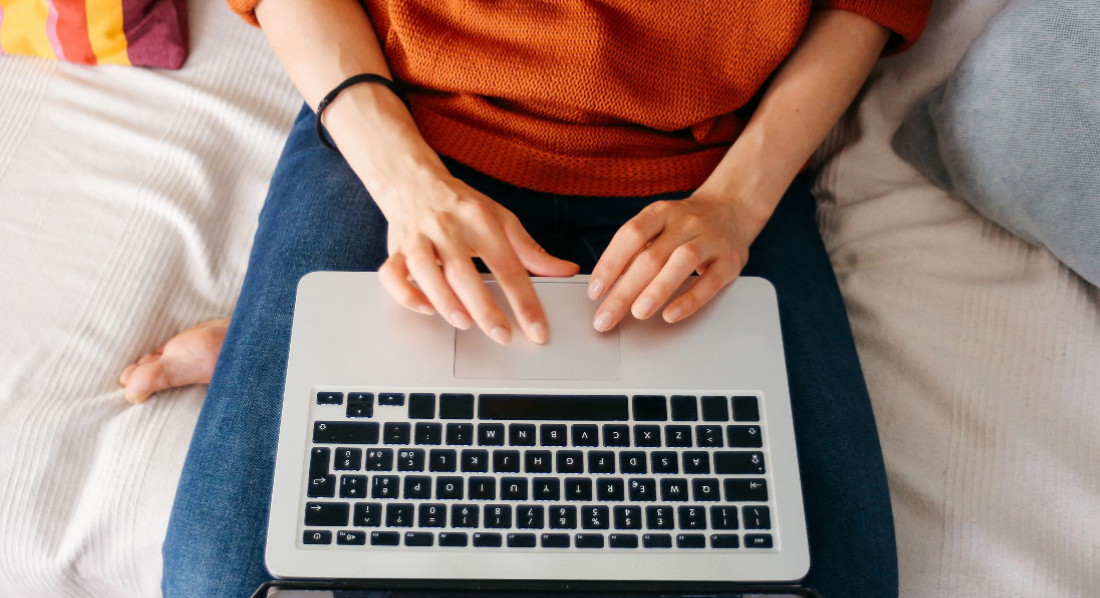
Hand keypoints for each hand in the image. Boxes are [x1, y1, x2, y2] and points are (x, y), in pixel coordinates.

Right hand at [378, 172, 578, 344]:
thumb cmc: (461, 204)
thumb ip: (531, 250)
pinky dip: (406, 295)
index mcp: (480, 220)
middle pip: (465, 273)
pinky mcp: (395, 249)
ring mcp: (418, 238)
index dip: (525, 302)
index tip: (537, 331)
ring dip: (444, 301)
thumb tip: (567, 270)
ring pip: (426, 272)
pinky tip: (425, 308)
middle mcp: (447, 228)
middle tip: (503, 335)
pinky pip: (392, 275)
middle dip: (485, 309)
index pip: (508, 266)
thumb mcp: (500, 219)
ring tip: (464, 324)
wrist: (413, 179)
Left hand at [587, 191, 770, 330]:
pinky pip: (711, 281)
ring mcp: (711, 239)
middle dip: (625, 291)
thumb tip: (605, 286)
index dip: (610, 264)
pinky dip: (690, 300)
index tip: (594, 291)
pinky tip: (671, 315)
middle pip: (652, 256)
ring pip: (682, 263)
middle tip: (606, 317)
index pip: (631, 235)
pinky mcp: (731, 260)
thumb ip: (635, 251)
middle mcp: (686, 222)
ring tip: (637, 314)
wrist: (732, 209)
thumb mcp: (659, 226)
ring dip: (657, 290)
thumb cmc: (684, 226)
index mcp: (661, 212)